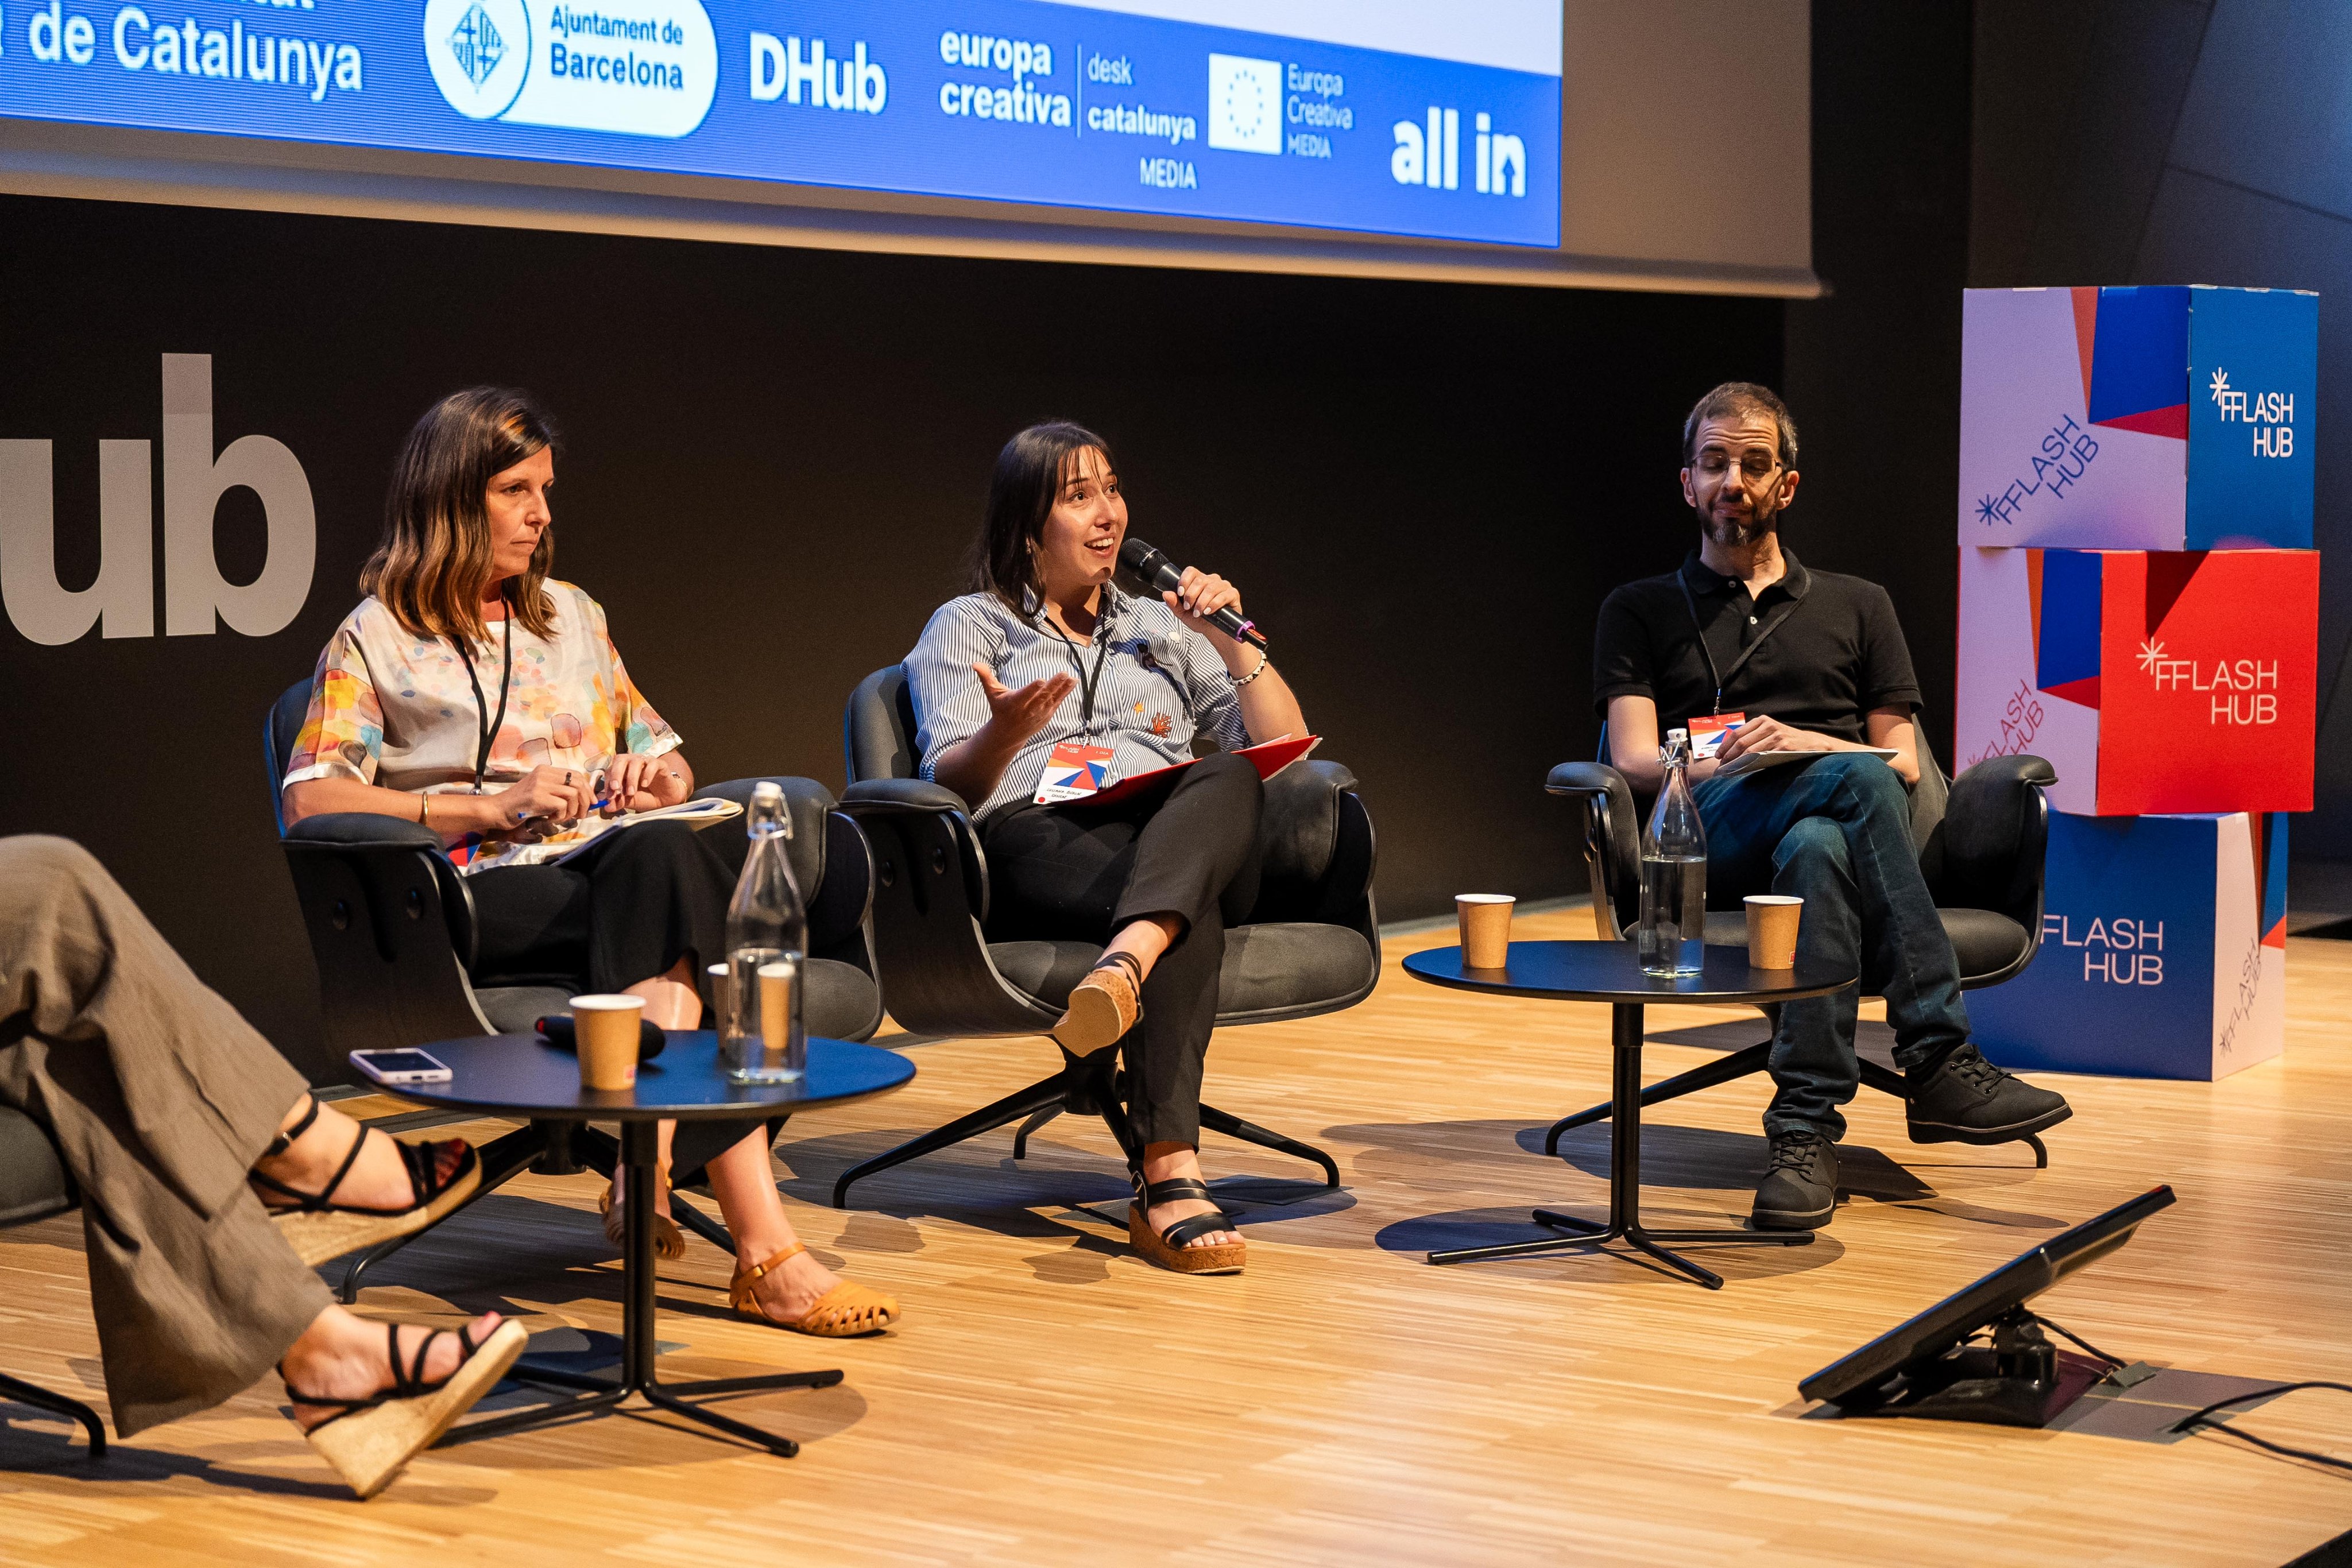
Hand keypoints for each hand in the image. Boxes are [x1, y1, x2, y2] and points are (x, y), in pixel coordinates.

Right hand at [487, 765, 594, 830]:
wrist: (497, 810)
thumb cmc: (519, 804)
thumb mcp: (540, 791)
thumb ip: (558, 791)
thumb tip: (585, 799)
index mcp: (545, 770)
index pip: (576, 775)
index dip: (588, 789)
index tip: (591, 802)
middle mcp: (544, 774)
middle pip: (578, 783)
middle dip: (585, 801)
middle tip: (581, 815)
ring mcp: (540, 784)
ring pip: (573, 794)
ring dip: (573, 810)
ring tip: (562, 818)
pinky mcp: (537, 797)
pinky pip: (562, 806)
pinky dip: (561, 816)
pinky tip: (550, 819)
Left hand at [597, 753, 682, 815]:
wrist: (666, 801)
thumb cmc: (646, 798)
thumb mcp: (630, 802)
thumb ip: (618, 802)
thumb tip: (606, 806)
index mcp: (621, 769)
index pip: (610, 770)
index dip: (608, 783)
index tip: (609, 797)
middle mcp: (632, 762)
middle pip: (620, 760)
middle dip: (616, 774)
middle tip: (616, 788)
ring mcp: (646, 761)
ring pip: (635, 762)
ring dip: (631, 777)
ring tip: (631, 792)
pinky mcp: (660, 764)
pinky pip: (652, 764)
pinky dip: (647, 774)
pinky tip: (645, 784)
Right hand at [975, 663, 1075, 749]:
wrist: (1009, 733)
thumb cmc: (1000, 708)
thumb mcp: (992, 693)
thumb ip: (985, 677)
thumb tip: (974, 663)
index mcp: (1014, 703)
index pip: (1025, 695)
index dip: (1033, 688)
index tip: (1041, 680)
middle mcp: (1028, 709)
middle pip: (1042, 696)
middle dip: (1053, 685)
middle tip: (1063, 673)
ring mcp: (1039, 713)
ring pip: (1053, 699)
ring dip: (1063, 688)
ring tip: (1071, 677)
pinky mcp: (1047, 715)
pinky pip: (1058, 702)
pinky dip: (1065, 692)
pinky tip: (1073, 681)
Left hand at [1164, 567, 1243, 643]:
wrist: (1216, 633)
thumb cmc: (1201, 621)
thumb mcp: (1183, 614)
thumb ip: (1174, 604)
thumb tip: (1166, 593)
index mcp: (1199, 581)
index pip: (1191, 571)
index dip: (1184, 581)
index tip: (1180, 594)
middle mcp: (1212, 580)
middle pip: (1200, 580)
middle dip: (1191, 595)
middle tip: (1188, 608)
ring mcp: (1223, 586)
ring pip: (1210, 588)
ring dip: (1201, 602)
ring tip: (1198, 613)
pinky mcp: (1233, 594)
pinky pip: (1223, 595)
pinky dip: (1214, 604)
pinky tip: (1208, 612)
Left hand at [1713, 716, 1837, 761]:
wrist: (1812, 744)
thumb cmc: (1786, 740)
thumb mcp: (1769, 733)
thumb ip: (1753, 738)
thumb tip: (1730, 754)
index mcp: (1762, 721)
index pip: (1737, 733)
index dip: (1725, 746)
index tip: (1718, 756)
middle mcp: (1768, 726)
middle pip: (1741, 742)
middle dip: (1728, 756)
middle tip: (1722, 766)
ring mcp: (1777, 736)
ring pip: (1750, 751)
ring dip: (1737, 762)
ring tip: (1730, 770)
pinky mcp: (1784, 747)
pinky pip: (1762, 757)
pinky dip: (1750, 764)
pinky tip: (1745, 770)